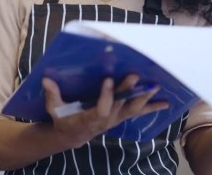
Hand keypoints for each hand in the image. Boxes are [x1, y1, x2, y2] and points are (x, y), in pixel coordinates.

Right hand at [42, 74, 167, 147]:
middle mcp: (106, 119)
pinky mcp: (120, 117)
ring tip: (156, 87)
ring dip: (145, 99)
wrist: (72, 135)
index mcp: (90, 118)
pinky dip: (151, 107)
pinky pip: (137, 112)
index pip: (101, 108)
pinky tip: (165, 102)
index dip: (106, 95)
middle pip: (120, 105)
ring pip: (133, 109)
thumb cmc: (62, 119)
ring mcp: (115, 119)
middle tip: (136, 76)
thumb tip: (46, 80)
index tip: (108, 79)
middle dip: (128, 91)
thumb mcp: (54, 109)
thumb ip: (52, 95)